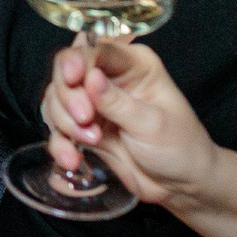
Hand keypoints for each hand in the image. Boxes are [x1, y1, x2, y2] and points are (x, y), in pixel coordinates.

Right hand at [42, 40, 222, 209]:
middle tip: (85, 120)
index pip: (95, 50)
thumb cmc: (180, 148)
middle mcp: (109, 78)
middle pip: (66, 72)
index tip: (72, 79)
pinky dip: (60, 144)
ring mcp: (93, 104)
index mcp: (134, 65)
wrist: (180, 186)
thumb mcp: (152, 124)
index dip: (76, 60)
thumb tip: (90, 78)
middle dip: (69, 97)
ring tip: (92, 141)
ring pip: (56, 100)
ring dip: (65, 122)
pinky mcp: (83, 128)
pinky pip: (57, 129)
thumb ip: (118, 102)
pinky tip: (72, 158)